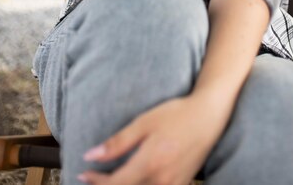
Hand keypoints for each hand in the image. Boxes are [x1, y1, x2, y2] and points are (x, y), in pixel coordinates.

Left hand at [78, 96, 217, 184]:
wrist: (208, 116)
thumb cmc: (177, 114)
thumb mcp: (144, 122)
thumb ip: (118, 142)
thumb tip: (91, 155)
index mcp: (150, 163)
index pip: (115, 184)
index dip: (96, 182)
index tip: (84, 173)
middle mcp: (161, 180)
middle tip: (93, 177)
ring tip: (111, 180)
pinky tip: (134, 179)